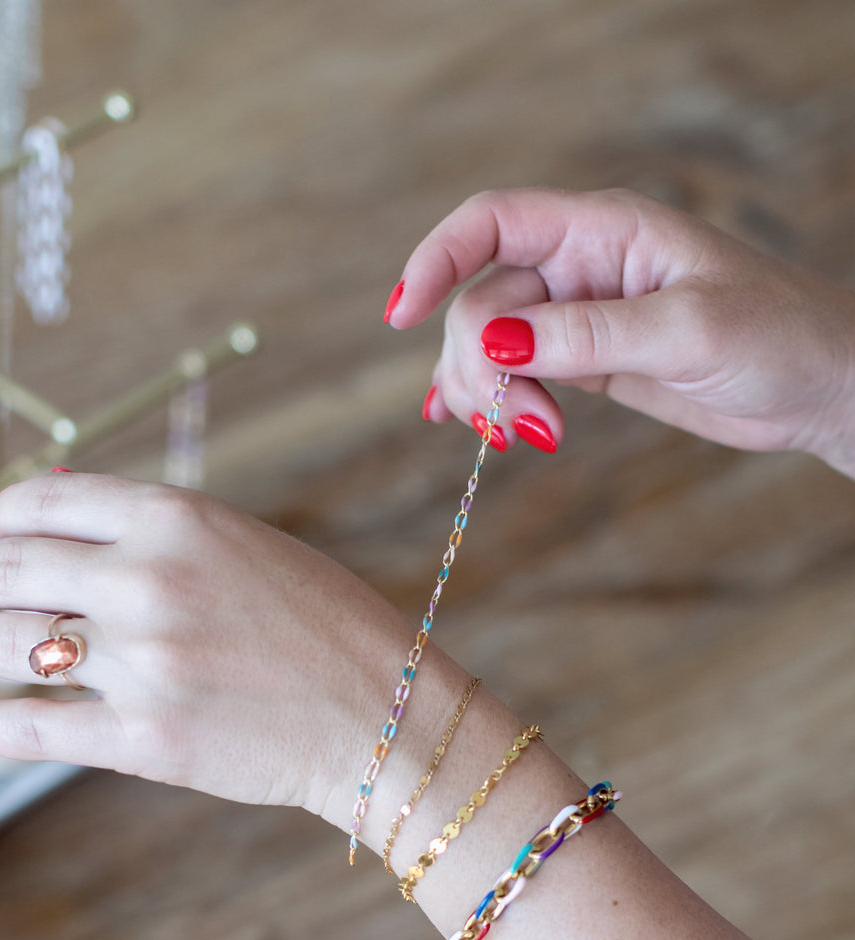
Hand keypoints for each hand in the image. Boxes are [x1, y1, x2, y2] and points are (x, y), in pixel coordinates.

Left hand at [0, 472, 434, 823]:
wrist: (385, 717)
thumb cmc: (327, 626)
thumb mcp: (245, 546)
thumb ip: (157, 529)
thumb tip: (61, 508)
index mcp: (176, 520)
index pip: (42, 500)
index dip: (0, 517)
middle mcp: (147, 581)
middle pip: (7, 567)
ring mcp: (141, 662)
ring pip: (4, 644)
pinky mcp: (143, 737)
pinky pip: (32, 727)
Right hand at [389, 187, 854, 476]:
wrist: (819, 388)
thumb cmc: (775, 337)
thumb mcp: (687, 331)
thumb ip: (589, 334)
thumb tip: (496, 345)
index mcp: (604, 229)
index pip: (492, 222)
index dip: (438, 259)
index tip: (404, 315)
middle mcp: (580, 264)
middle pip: (482, 301)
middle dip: (482, 366)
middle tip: (521, 426)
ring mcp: (578, 314)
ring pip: (490, 345)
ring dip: (488, 395)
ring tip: (529, 439)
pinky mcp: (585, 360)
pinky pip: (515, 373)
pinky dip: (490, 402)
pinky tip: (478, 427)